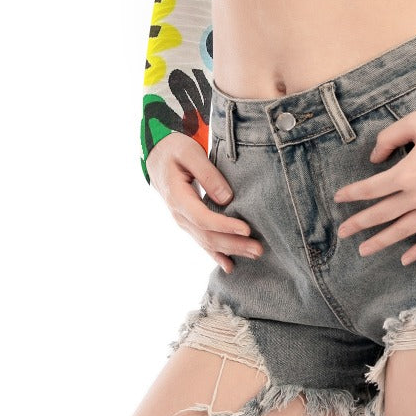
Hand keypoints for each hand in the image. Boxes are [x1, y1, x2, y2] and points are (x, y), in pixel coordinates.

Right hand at [147, 132, 263, 272]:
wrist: (158, 155)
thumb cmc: (175, 150)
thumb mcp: (190, 153)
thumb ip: (208, 174)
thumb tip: (227, 199)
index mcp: (177, 197)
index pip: (203, 218)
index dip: (225, 226)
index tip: (246, 229)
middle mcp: (178, 214)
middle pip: (206, 236)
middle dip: (233, 244)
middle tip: (258, 249)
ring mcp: (182, 220)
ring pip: (206, 242)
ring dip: (230, 250)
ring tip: (254, 254)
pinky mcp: (188, 221)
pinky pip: (202, 241)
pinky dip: (216, 254)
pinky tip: (230, 265)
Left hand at [332, 109, 415, 266]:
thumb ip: (389, 138)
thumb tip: (374, 158)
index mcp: (407, 172)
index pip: (372, 188)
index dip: (353, 194)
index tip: (338, 198)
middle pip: (383, 213)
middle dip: (360, 223)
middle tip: (342, 232)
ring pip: (405, 230)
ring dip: (382, 241)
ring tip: (364, 250)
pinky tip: (406, 259)